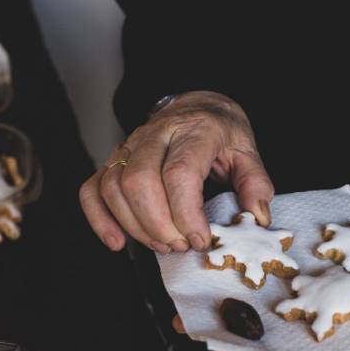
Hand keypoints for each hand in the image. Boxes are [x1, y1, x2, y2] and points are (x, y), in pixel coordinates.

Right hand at [79, 91, 273, 252]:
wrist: (197, 106)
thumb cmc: (221, 132)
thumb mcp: (247, 151)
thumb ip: (255, 183)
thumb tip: (257, 216)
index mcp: (195, 130)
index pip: (180, 172)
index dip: (186, 214)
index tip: (201, 239)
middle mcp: (157, 133)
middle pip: (140, 181)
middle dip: (159, 225)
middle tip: (181, 244)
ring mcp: (130, 145)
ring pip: (114, 187)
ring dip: (135, 226)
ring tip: (163, 244)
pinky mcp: (114, 160)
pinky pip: (92, 188)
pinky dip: (99, 219)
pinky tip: (117, 242)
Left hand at [172, 228, 349, 350]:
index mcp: (332, 322)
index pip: (290, 344)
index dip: (261, 350)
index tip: (230, 349)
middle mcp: (310, 303)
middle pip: (262, 319)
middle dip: (227, 323)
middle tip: (188, 323)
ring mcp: (301, 277)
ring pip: (257, 289)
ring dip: (223, 292)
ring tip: (188, 294)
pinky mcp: (297, 248)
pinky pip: (264, 254)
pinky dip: (242, 253)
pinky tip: (217, 250)